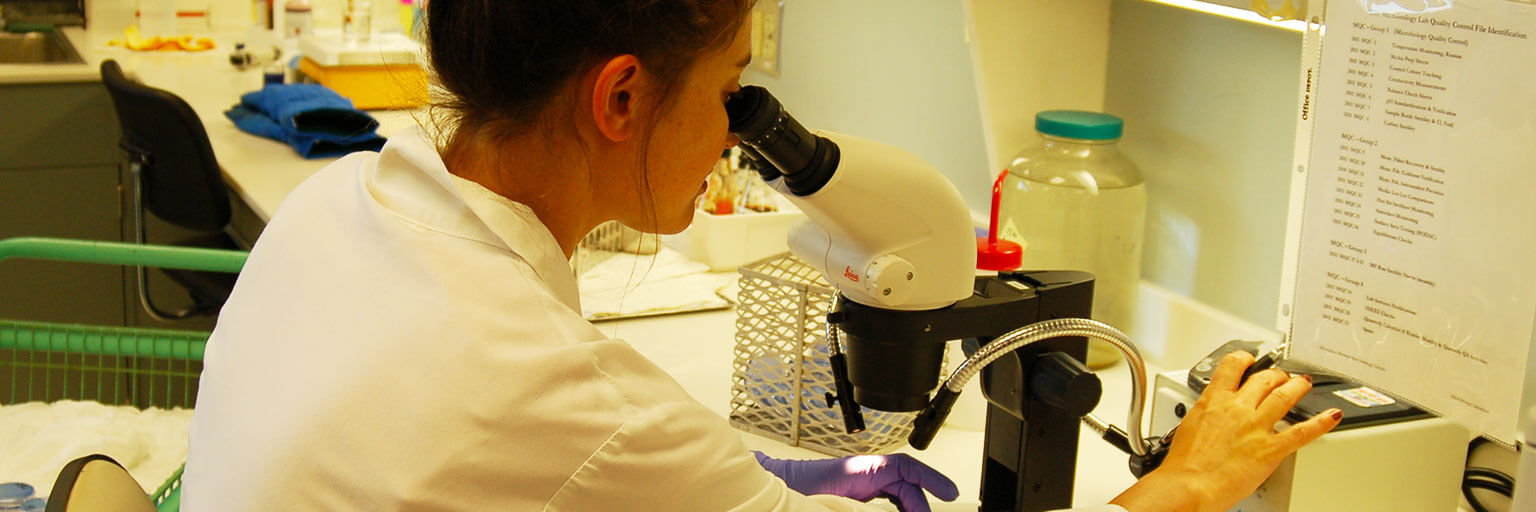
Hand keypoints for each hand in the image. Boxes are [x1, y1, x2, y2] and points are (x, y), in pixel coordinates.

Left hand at [752, 451, 959, 511]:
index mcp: (862, 469)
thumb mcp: (837, 504)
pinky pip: (883, 503)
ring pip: (896, 496)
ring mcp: (859, 487)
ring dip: (910, 508)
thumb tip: (899, 508)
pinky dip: (896, 509)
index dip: (931, 479)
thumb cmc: (796, 495)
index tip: (949, 494)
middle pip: (905, 486)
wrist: (771, 497)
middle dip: (920, 506)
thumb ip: (871, 506)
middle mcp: (863, 475)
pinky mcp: (852, 499)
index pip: (905, 469)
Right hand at [1112, 351, 1342, 511]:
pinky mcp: (1270, 448)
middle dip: (1276, 375)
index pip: (1232, 367)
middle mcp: (1237, 408)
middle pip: (1263, 380)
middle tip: (1281, 376)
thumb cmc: (1184, 464)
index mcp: (1213, 401)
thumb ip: (1204, 417)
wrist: (1190, 484)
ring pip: (1284, 397)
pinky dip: (1321, 423)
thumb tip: (1207, 420)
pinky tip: (1331, 416)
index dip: (1244, 359)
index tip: (1249, 359)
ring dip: (1297, 387)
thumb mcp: (1187, 428)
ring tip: (1304, 383)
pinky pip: (1302, 432)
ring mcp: (1256, 427)